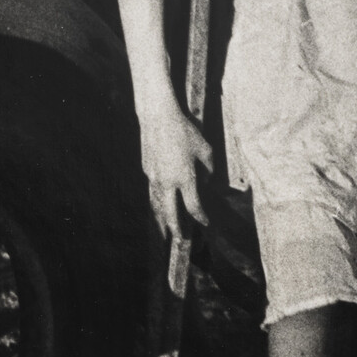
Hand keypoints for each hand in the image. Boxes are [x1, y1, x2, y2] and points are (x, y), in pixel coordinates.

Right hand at [140, 104, 212, 238]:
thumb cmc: (184, 130)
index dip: (201, 217)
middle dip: (175, 228)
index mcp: (185, 178)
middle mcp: (168, 181)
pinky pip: (155, 188)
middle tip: (180, 238)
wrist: (157, 117)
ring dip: (163, 217)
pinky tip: (164, 200)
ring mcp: (154, 176)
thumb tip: (205, 182)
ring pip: (159, 203)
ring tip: (167, 227)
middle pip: (170, 213)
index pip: (193, 206)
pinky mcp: (147, 169)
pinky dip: (160, 198)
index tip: (205, 222)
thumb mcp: (205, 148)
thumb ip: (208, 169)